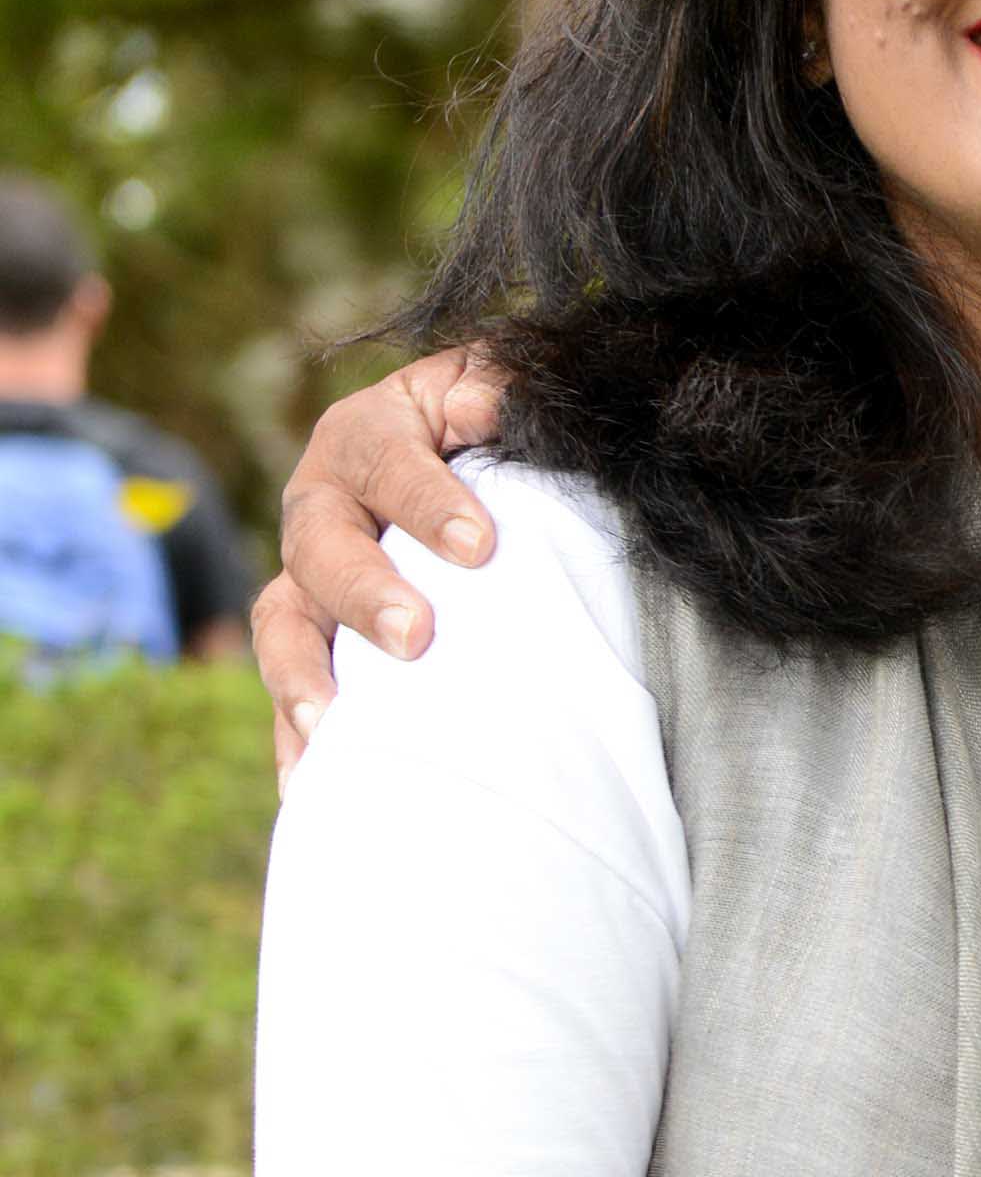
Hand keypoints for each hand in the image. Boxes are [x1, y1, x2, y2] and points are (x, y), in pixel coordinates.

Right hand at [254, 343, 512, 775]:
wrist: (475, 465)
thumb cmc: (495, 424)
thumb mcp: (500, 386)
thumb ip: (499, 384)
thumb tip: (497, 407)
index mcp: (367, 434)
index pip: (385, 460)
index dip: (425, 500)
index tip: (479, 545)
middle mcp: (322, 505)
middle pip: (320, 548)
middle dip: (363, 593)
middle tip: (417, 637)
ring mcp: (310, 580)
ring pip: (284, 625)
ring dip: (303, 677)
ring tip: (335, 727)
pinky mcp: (316, 643)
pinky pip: (291, 694)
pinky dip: (296, 743)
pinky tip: (312, 792)